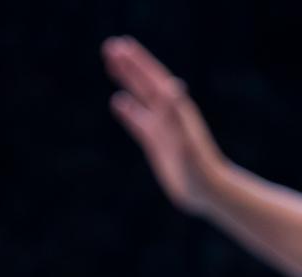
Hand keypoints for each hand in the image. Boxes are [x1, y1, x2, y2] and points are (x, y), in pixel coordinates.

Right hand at [102, 36, 224, 214]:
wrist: (207, 190)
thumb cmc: (198, 169)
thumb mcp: (186, 143)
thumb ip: (176, 116)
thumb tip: (169, 87)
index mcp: (175, 110)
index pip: (152, 80)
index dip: (136, 63)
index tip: (119, 46)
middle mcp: (169, 114)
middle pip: (145, 83)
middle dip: (128, 64)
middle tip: (109, 46)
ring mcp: (162, 127)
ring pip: (140, 97)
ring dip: (127, 80)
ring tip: (111, 63)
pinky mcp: (157, 141)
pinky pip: (139, 120)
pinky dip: (127, 109)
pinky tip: (117, 101)